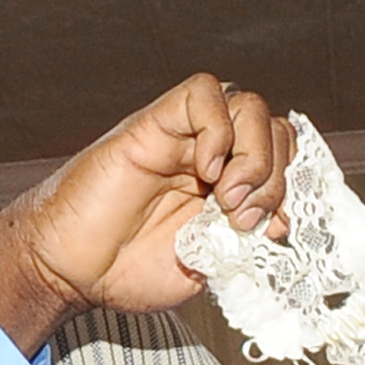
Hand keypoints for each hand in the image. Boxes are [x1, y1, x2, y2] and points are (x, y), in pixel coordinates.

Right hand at [0, 75, 297, 355]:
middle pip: (273, 129)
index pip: (284, 158)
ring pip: (247, 105)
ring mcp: (182, 137)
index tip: (276, 231)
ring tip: (227, 199)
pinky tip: (206, 171)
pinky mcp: (152, 124)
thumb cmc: (129, 271)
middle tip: (245, 219)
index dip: (293, 190)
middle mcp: (209, 155)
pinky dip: (219, 128)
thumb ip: (245, 242)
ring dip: (254, 154)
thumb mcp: (208, 266)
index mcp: (227, 187)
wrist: (71, 271)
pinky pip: (203, 93)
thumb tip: (281, 223)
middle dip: (276, 177)